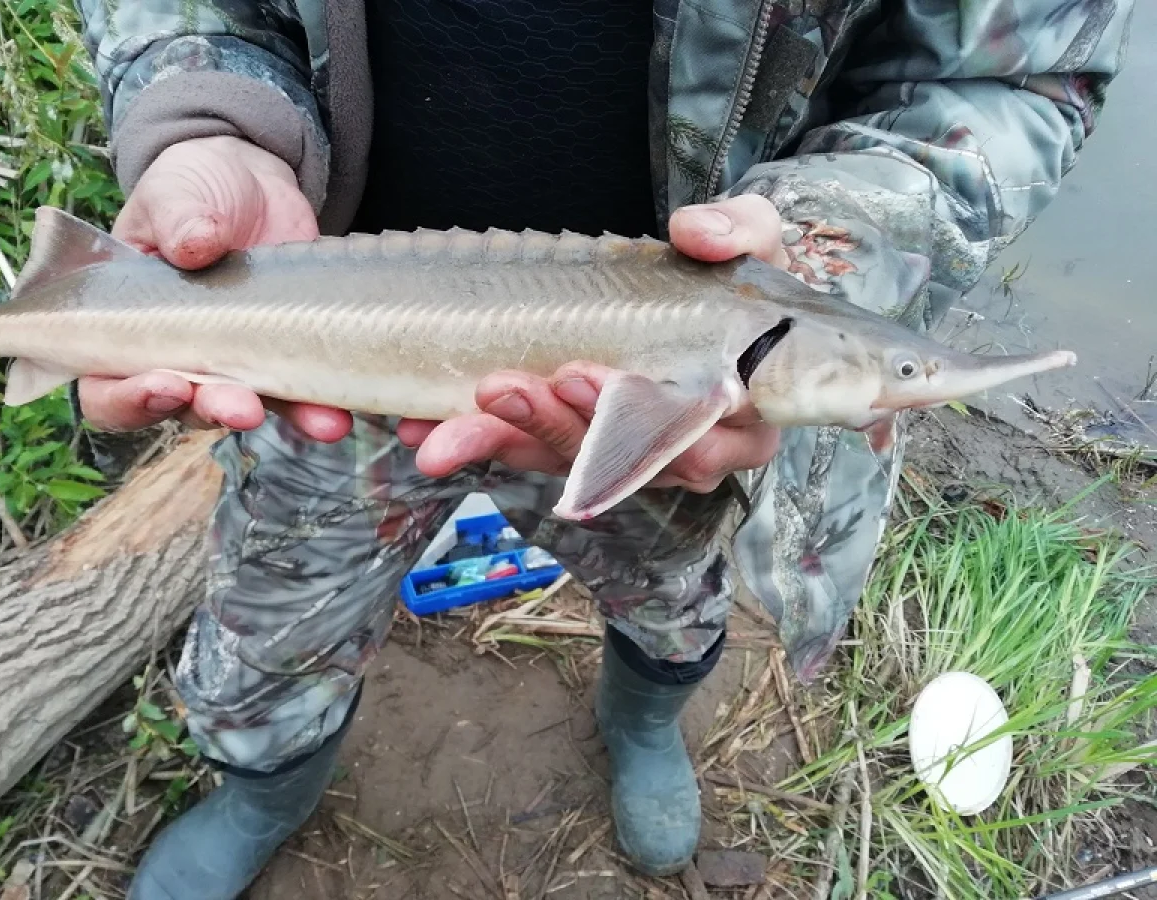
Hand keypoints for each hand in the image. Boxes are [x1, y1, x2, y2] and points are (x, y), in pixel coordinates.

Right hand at [76, 136, 352, 441]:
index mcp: (122, 328)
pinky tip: (337, 414)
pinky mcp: (281, 356)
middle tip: (239, 407)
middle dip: (212, 410)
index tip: (164, 385)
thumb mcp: (174, 193)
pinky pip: (297, 394)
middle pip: (183, 408)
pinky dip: (318, 408)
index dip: (127, 400)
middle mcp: (174, 357)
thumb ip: (176, 218)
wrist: (254, 184)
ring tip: (313, 421)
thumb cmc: (192, 190)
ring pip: (247, 409)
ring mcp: (232, 362)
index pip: (105, 386)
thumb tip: (194, 244)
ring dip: (279, 417)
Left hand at [399, 193, 787, 492]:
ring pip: (564, 462)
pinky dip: (476, 436)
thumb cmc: (731, 274)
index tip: (580, 376)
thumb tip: (697, 234)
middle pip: (617, 462)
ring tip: (456, 409)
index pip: (692, 442)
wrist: (695, 285)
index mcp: (741, 420)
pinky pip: (526, 448)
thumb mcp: (751, 239)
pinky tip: (424, 426)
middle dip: (554, 426)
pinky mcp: (574, 444)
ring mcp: (623, 455)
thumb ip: (739, 231)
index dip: (636, 425)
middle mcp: (684, 451)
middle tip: (504, 387)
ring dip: (507, 437)